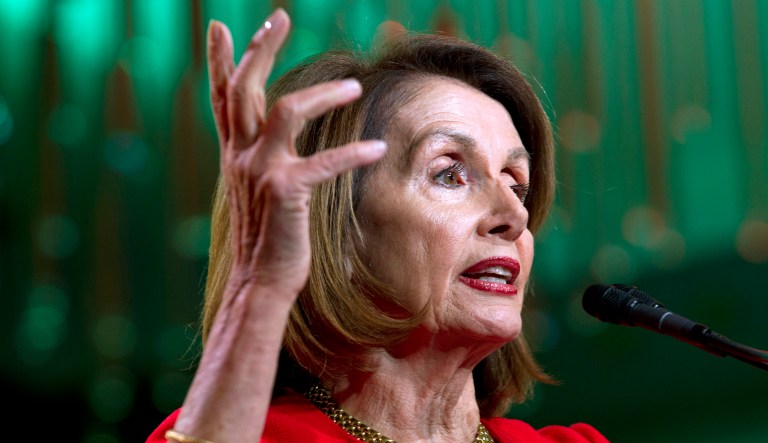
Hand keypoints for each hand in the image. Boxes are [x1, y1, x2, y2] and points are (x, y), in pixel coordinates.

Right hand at [167, 10, 385, 442]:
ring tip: (354, 85)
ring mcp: (261, 173)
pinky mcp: (287, 192)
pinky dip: (352, 153)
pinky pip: (323, 163)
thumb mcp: (257, 192)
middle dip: (260, 48)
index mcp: (234, 155)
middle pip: (244, 88)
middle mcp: (241, 157)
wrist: (261, 282)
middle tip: (279, 16)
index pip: (222, 98)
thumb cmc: (267, 239)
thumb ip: (261, 159)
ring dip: (321, 94)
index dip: (219, 61)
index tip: (219, 27)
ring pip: (285, 111)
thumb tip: (273, 138)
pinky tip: (377, 148)